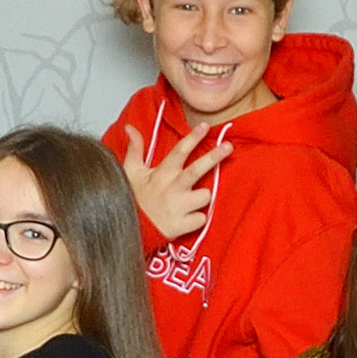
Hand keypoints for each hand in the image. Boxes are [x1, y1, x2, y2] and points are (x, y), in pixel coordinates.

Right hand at [119, 115, 224, 241]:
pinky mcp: (181, 226)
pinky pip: (202, 218)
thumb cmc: (132, 200)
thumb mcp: (130, 172)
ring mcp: (178, 208)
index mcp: (161, 174)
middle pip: (197, 170)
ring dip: (203, 195)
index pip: (179, 151)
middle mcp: (172, 189)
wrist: (128, 231)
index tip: (205, 125)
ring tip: (192, 198)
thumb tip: (129, 127)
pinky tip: (187, 217)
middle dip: (214, 157)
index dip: (193, 138)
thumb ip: (135, 148)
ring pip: (205, 196)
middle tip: (228, 146)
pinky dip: (198, 218)